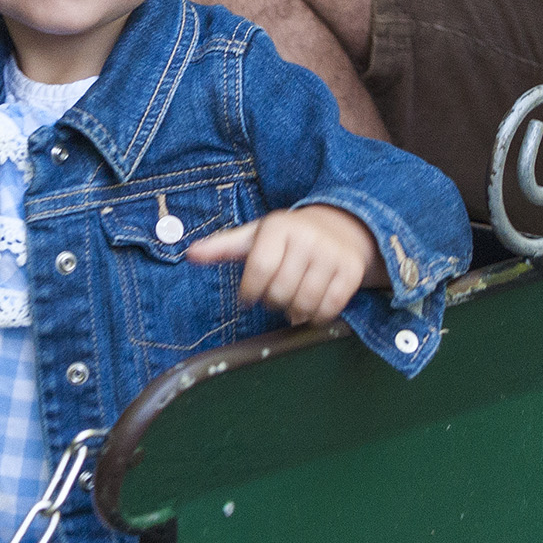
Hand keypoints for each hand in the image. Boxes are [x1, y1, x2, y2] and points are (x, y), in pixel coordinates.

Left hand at [187, 203, 380, 326]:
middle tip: (276, 294)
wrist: (342, 226)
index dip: (250, 292)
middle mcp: (308, 237)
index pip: (258, 271)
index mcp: (279, 227)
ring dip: (295, 311)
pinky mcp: (352, 271)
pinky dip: (317, 315)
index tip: (249, 296)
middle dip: (273, 301)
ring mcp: (332, 254)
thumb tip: (190, 254)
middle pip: (280, 292)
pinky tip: (312, 305)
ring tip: (294, 299)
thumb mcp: (255, 237)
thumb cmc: (289, 237)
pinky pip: (329, 308)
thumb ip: (223, 248)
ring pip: (304, 303)